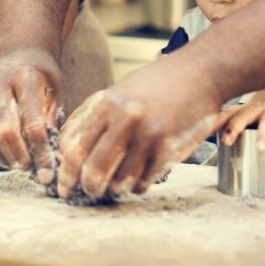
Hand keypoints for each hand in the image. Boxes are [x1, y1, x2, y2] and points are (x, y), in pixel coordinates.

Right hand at [0, 47, 62, 183]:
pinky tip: (3, 154)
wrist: (20, 50)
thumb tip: (53, 158)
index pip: (33, 124)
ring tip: (17, 163)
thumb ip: (53, 121)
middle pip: (4, 131)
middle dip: (17, 157)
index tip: (47, 172)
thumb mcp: (56, 91)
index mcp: (26, 78)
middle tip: (29, 169)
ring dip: (1, 157)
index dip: (41, 152)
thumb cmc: (43, 74)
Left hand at [55, 59, 220, 200]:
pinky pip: (144, 182)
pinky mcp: (171, 149)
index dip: (65, 173)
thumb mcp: (118, 92)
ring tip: (114, 186)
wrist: (200, 73)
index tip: (64, 185)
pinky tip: (136, 178)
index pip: (74, 148)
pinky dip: (136, 186)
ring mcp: (150, 135)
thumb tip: (66, 149)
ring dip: (114, 190)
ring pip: (120, 182)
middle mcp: (126, 119)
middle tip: (87, 193)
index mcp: (107, 104)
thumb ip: (93, 118)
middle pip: (93, 171)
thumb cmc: (156, 83)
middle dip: (87, 188)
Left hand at [216, 74, 264, 149]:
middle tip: (227, 141)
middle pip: (242, 117)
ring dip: (264, 134)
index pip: (225, 116)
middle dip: (234, 128)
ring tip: (261, 147)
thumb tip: (210, 139)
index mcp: (245, 110)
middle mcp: (257, 109)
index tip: (199, 134)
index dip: (213, 125)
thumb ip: (232, 121)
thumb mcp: (249, 108)